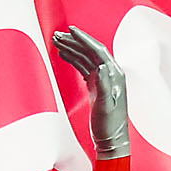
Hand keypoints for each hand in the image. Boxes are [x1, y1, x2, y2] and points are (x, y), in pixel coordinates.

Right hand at [53, 26, 128, 158]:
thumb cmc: (110, 126)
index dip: (83, 39)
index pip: (97, 50)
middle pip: (90, 51)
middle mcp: (110, 73)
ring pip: (85, 58)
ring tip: (56, 41)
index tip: (70, 30)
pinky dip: (72, 59)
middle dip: (74, 41)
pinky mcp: (95, 85)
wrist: (112, 140)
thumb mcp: (106, 106)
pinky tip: (62, 55)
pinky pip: (82, 67)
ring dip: (71, 49)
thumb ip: (103, 85)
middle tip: (57, 35)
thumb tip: (101, 66)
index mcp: (114, 74)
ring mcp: (102, 79)